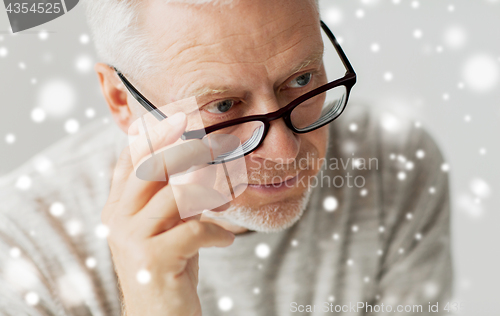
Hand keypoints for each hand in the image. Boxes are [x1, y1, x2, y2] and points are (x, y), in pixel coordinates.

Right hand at [102, 112, 234, 315]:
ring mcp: (132, 238)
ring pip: (178, 195)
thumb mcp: (168, 227)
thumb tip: (204, 163)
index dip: (156, 135)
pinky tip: (226, 239)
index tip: (182, 117)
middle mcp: (119, 217)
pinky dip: (218, 232)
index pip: (131, 158)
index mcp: (119, 206)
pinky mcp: (153, 259)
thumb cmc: (169, 267)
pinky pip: (196, 230)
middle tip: (219, 147)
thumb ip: (174, 197)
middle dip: (190, 152)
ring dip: (213, 193)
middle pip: (154, 166)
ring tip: (229, 198)